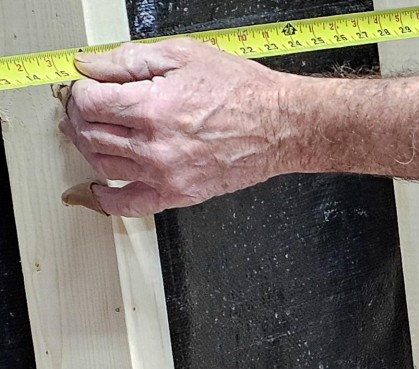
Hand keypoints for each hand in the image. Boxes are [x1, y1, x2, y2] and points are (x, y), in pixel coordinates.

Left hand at [59, 39, 299, 215]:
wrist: (281, 126)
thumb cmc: (243, 91)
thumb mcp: (183, 55)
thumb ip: (129, 59)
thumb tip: (90, 66)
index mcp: (153, 108)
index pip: (88, 101)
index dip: (80, 89)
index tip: (87, 85)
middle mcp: (155, 145)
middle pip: (88, 132)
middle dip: (79, 114)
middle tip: (86, 104)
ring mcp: (165, 174)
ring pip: (101, 162)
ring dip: (87, 145)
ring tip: (93, 131)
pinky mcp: (179, 193)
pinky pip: (130, 204)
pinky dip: (106, 198)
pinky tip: (97, 188)